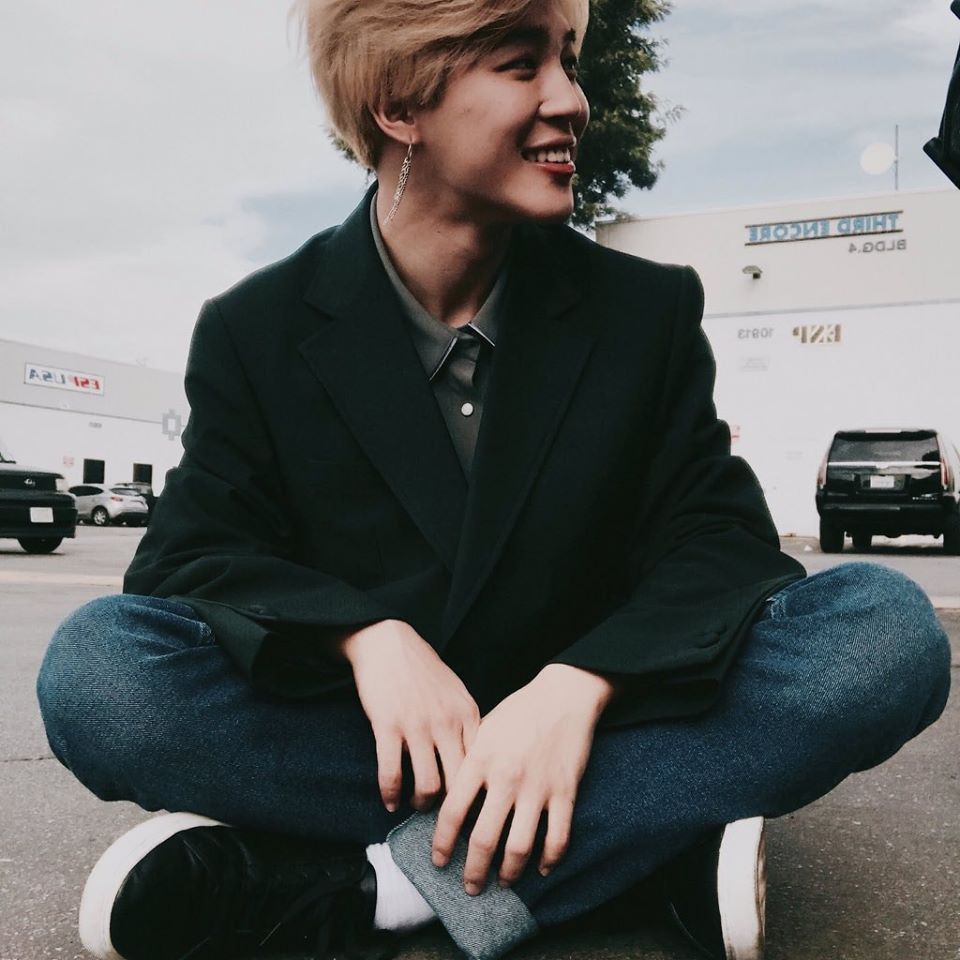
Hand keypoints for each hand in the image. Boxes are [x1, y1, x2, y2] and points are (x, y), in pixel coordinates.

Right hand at [341, 619, 480, 812]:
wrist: (390, 643)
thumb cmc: (424, 670)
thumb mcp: (457, 693)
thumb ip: (467, 724)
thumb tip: (476, 761)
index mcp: (468, 714)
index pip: (482, 765)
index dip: (479, 793)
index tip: (473, 808)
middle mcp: (447, 723)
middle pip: (459, 782)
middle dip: (453, 809)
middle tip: (445, 817)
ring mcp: (417, 725)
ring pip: (427, 784)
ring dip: (421, 803)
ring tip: (416, 806)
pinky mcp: (388, 726)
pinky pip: (392, 772)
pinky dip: (390, 794)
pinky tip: (390, 802)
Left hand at [431, 664, 614, 893]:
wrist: (562, 696)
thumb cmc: (519, 711)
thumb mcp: (484, 728)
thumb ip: (467, 762)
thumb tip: (447, 796)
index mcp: (481, 760)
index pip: (452, 812)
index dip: (442, 843)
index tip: (439, 860)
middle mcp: (506, 778)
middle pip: (483, 839)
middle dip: (472, 871)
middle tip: (468, 887)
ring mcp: (537, 788)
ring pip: (519, 847)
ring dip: (508, 873)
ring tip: (502, 883)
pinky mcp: (565, 792)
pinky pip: (557, 837)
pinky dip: (549, 859)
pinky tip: (541, 868)